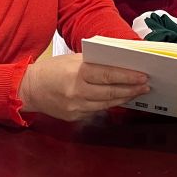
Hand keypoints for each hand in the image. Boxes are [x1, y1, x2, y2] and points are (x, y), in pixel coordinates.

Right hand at [19, 53, 149, 120]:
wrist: (29, 89)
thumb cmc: (52, 69)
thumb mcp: (72, 59)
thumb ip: (94, 62)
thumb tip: (120, 63)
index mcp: (77, 73)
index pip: (108, 75)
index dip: (128, 77)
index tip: (143, 76)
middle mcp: (77, 92)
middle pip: (110, 92)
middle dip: (131, 89)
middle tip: (146, 85)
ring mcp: (75, 107)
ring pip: (107, 104)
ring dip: (124, 98)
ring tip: (137, 92)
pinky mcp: (74, 117)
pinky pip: (97, 111)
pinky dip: (110, 104)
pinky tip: (120, 99)